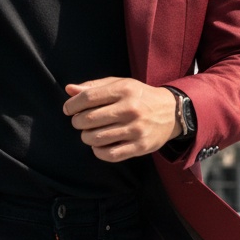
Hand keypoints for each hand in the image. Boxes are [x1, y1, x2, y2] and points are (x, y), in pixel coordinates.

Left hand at [63, 77, 180, 161]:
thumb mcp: (120, 84)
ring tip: (88, 133)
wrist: (171, 112)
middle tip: (79, 122)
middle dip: (77, 122)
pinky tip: (98, 145)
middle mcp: (130, 109)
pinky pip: (110, 154)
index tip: (68, 109)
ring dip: (86, 137)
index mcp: (123, 90)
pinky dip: (98, 151)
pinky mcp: (140, 146)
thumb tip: (69, 90)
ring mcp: (136, 129)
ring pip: (97, 138)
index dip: (72, 104)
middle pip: (90, 119)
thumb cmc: (139, 96)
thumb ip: (94, 86)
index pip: (89, 97)